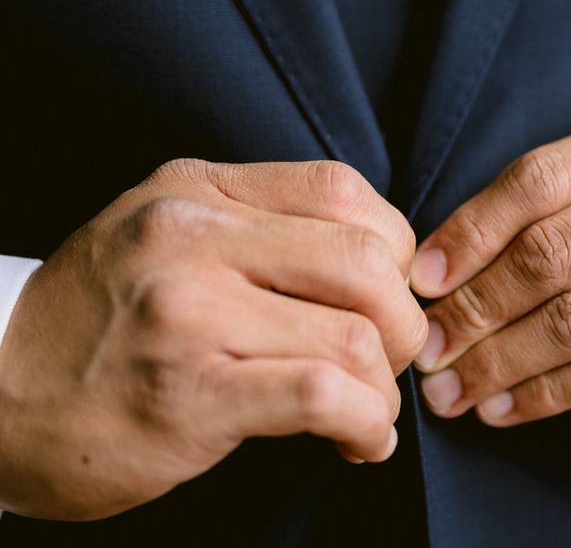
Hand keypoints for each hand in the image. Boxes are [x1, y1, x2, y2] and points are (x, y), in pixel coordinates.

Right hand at [0, 159, 426, 519]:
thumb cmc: (104, 322)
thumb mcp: (170, 236)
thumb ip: (263, 228)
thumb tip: (382, 263)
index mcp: (198, 190)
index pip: (344, 191)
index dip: (393, 251)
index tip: (385, 299)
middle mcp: (191, 237)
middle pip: (368, 263)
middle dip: (406, 324)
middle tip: (388, 361)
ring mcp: (187, 312)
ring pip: (356, 336)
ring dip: (386, 387)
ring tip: (369, 409)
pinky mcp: (188, 393)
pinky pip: (323, 396)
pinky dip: (367, 424)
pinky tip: (360, 441)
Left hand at [410, 99, 570, 426]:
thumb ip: (569, 203)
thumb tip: (448, 264)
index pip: (538, 179)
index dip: (468, 232)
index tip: (420, 279)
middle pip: (550, 252)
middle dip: (473, 308)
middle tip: (427, 348)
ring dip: (499, 361)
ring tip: (452, 389)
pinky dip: (548, 394)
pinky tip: (508, 407)